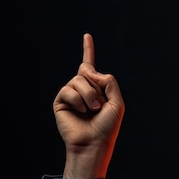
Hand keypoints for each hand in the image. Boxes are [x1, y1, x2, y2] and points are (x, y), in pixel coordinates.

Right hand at [53, 33, 124, 178]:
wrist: (94, 143)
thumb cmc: (107, 127)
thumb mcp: (117, 102)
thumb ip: (109, 81)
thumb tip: (90, 71)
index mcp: (96, 89)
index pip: (91, 66)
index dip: (88, 50)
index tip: (87, 35)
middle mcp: (82, 89)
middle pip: (86, 71)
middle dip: (95, 87)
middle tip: (99, 106)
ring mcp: (70, 95)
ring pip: (78, 80)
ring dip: (89, 95)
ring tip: (92, 110)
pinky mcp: (60, 101)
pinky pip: (68, 90)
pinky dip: (78, 100)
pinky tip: (81, 112)